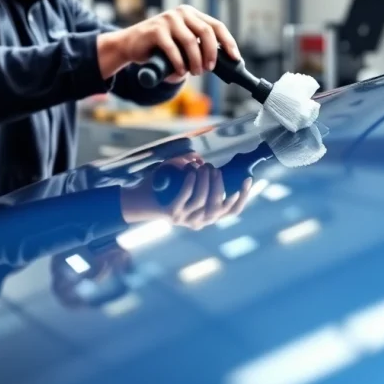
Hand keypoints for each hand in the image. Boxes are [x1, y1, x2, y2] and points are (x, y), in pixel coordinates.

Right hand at [98, 5, 239, 81]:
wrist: (131, 45)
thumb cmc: (161, 48)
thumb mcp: (184, 46)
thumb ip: (200, 49)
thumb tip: (221, 63)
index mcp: (192, 14)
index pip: (217, 26)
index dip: (228, 42)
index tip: (235, 58)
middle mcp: (182, 13)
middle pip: (207, 32)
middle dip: (212, 53)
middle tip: (209, 69)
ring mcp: (168, 19)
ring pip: (191, 41)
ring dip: (196, 61)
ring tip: (195, 72)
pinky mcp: (155, 30)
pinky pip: (173, 49)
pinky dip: (179, 63)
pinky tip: (181, 72)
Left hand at [119, 157, 252, 230]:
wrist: (136, 199)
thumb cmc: (163, 188)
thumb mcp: (186, 181)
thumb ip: (199, 173)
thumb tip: (206, 162)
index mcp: (207, 215)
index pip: (232, 210)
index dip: (243, 196)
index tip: (247, 179)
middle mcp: (198, 221)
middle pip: (218, 205)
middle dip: (219, 184)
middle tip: (214, 168)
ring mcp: (185, 219)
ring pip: (202, 201)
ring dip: (204, 181)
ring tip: (202, 167)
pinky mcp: (171, 214)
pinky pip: (184, 197)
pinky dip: (189, 182)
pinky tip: (191, 170)